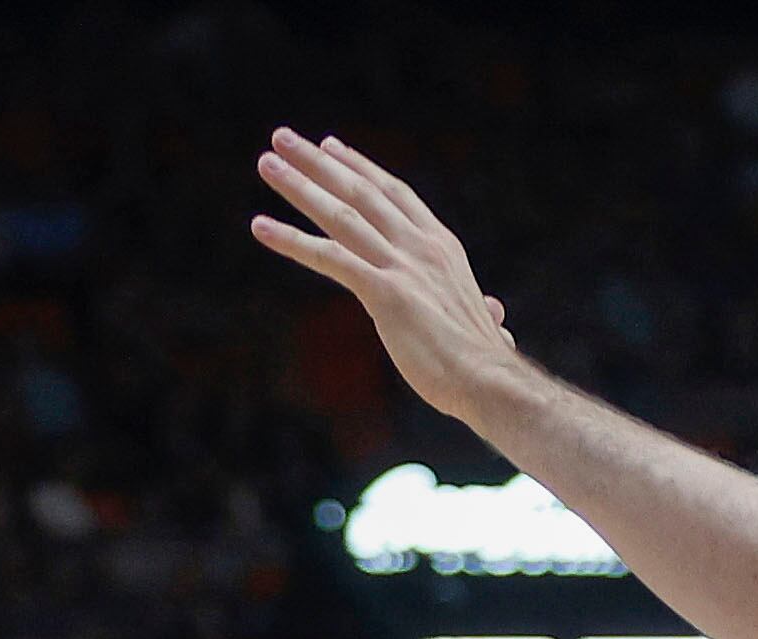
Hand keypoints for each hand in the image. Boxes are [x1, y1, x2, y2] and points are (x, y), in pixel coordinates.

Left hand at [250, 130, 521, 424]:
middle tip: (283, 137)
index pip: (394, 194)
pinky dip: (291, 240)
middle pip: (361, 190)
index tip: (331, 146)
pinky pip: (329, 258)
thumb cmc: (484, 364)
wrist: (489, 382)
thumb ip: (482, 312)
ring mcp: (403, 265)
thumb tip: (497, 318)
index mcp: (441, 247)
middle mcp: (421, 245)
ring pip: (341, 213)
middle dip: (319, 161)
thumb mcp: (481, 323)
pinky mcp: (384, 292)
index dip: (360, 167)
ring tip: (266, 162)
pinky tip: (260, 226)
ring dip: (299, 184)